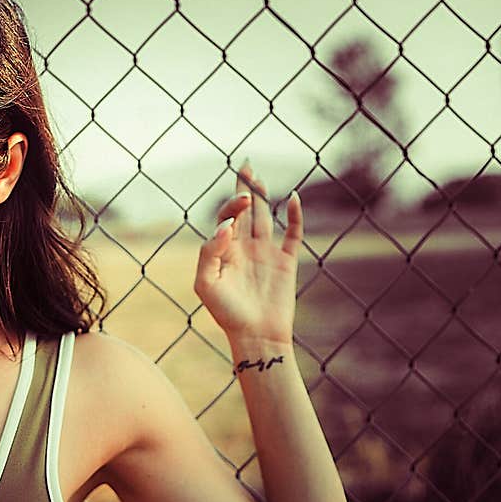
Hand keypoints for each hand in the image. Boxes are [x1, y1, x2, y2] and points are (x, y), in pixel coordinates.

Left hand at [193, 161, 302, 344]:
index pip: (226, 218)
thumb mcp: (206, 283)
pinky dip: (295, 216)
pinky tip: (293, 198)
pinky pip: (293, 234)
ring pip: (265, 217)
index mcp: (224, 251)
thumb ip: (210, 252)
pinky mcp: (287, 262)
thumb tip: (227, 227)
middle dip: (244, 189)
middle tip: (246, 166)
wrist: (256, 336)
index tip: (237, 209)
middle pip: (245, 211)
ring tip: (258, 176)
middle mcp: (245, 248)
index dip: (230, 207)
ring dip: (263, 197)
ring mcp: (267, 253)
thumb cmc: (227, 313)